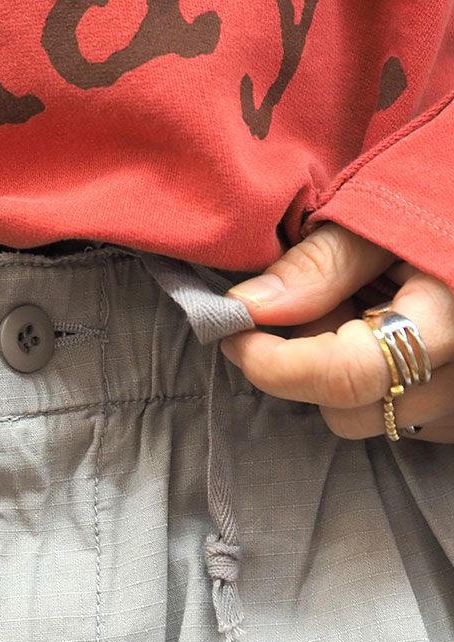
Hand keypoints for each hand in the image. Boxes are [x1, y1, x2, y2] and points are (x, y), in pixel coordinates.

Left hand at [222, 223, 453, 442]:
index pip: (348, 376)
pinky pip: (400, 424)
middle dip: (311, 365)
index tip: (235, 335)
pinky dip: (376, 390)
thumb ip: (321, 264)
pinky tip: (384, 337)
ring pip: (371, 423)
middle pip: (351, 412)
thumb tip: (248, 308)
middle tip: (317, 305)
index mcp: (451, 319)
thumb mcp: (383, 210)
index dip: (275, 365)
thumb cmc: (440, 192)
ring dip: (343, 377)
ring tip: (362, 313)